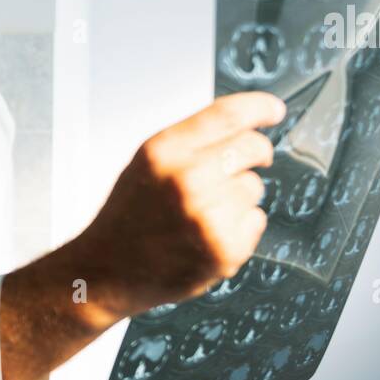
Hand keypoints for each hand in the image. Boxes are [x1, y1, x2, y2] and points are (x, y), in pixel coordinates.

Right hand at [74, 91, 284, 323]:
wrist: (106, 271)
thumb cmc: (128, 215)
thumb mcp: (145, 163)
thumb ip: (189, 141)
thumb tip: (243, 122)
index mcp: (163, 151)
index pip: (228, 115)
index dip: (260, 108)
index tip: (273, 110)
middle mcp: (187, 180)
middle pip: (253, 147)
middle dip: (256, 152)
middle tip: (246, 162)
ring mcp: (208, 217)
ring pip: (254, 186)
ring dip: (239, 195)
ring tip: (203, 212)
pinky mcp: (225, 249)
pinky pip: (256, 219)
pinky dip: (241, 226)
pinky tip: (209, 234)